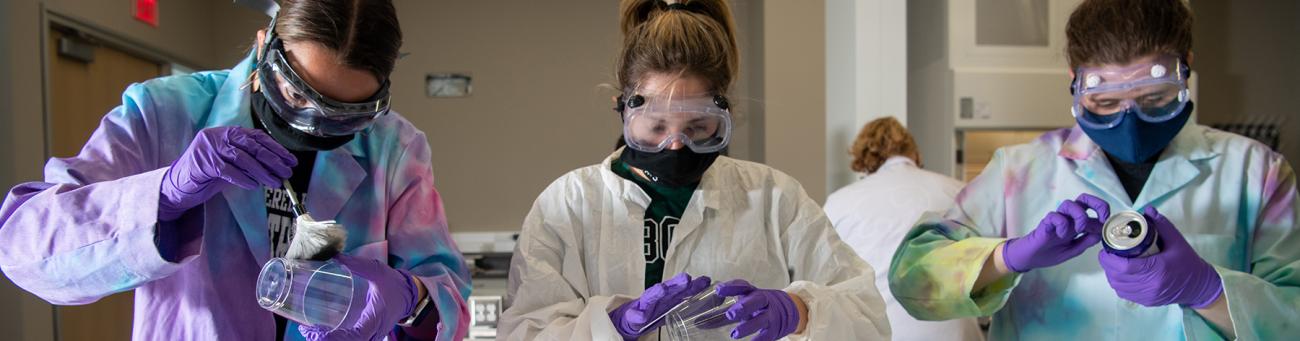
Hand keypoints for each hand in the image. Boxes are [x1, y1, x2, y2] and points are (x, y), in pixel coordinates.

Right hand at [159, 126, 294, 220]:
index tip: (291, 161)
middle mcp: (218, 136)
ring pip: (242, 158)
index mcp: (227, 132)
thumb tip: (278, 167)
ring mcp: (209, 148)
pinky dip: (243, 178)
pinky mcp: (202, 163)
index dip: (276, 148)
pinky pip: (228, 170)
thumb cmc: (208, 175)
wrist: (178, 185)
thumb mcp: (231, 163)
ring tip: (275, 182)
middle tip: (287, 172)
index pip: (256, 137)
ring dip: (262, 172)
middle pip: (252, 146)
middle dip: (273, 160)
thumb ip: (249, 160)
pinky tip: (254, 186)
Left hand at [299, 254, 421, 340]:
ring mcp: (371, 335)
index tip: (314, 331)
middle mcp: (373, 333)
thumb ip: (357, 265)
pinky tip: (324, 333)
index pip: (352, 337)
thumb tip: (335, 257)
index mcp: (374, 320)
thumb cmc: (395, 284)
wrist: (410, 294)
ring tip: (312, 333)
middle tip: (307, 332)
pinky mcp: (369, 334)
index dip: (331, 338)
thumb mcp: (378, 271)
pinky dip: (338, 339)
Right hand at [609, 273, 711, 339]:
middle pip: (669, 288)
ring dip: (656, 292)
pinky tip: (641, 317)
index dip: (695, 284)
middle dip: (677, 283)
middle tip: (686, 279)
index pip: (685, 288)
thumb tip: (720, 299)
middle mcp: (659, 296)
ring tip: (661, 289)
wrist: (635, 318)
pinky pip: (637, 316)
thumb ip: (695, 301)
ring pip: (651, 297)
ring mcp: (646, 304)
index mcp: (671, 295)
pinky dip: (638, 316)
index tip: (707, 280)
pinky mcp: (635, 315)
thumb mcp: (676, 305)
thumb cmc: (658, 309)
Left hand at [716, 280, 800, 340]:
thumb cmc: (759, 305)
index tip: (718, 290)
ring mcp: (770, 315)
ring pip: (760, 320)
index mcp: (753, 292)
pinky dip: (758, 340)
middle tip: (730, 314)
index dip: (731, 287)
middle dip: (744, 307)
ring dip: (747, 327)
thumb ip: (728, 304)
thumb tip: (706, 312)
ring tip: (734, 334)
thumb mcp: (746, 300)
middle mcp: (764, 302)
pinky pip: (766, 336)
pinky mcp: (774, 329)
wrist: (787, 310)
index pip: (742, 286)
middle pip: (756, 301)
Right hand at [1002, 193, 1108, 271]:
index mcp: (1077, 224)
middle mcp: (1068, 218)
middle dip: (1096, 204)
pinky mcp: (1046, 223)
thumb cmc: (1050, 253)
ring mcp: (1057, 219)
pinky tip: (1061, 235)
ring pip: (1070, 204)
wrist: (1030, 259)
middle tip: (1101, 217)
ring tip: (1078, 229)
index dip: (1105, 215)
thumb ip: (1086, 241)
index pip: (1094, 211)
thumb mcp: (1074, 250)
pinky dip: (1062, 224)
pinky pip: (1055, 216)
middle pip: (1084, 199)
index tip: (1108, 225)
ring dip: (1079, 215)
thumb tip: (1101, 233)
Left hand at [1099, 207, 1222, 307]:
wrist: (1199, 286)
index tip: (1105, 249)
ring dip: (1111, 274)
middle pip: (1118, 277)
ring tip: (1112, 263)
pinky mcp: (1147, 302)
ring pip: (1119, 286)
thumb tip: (1147, 209)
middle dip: (1108, 265)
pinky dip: (1118, 284)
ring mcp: (1148, 296)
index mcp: (1158, 269)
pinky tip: (1120, 274)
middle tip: (1107, 253)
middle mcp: (1151, 285)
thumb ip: (1162, 224)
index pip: (1125, 266)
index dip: (1110, 259)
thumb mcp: (1177, 240)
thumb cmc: (1188, 262)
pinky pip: (1125, 294)